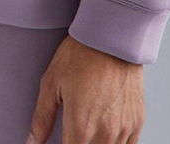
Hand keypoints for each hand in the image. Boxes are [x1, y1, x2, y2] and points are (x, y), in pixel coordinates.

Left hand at [27, 35, 144, 143]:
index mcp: (80, 127)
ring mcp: (123, 129)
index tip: (60, 138)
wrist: (111, 36)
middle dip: (78, 143)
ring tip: (87, 126)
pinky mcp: (137, 121)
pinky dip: (115, 143)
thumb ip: (41, 118)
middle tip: (72, 128)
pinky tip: (105, 130)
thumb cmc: (80, 54)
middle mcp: (105, 134)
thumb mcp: (51, 82)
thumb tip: (32, 142)